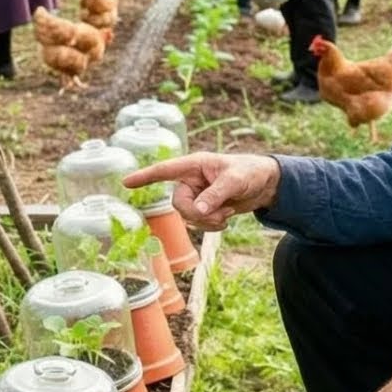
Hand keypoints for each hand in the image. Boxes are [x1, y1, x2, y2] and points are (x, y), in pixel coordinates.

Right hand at [122, 152, 280, 231]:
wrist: (266, 184)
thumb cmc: (251, 172)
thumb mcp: (235, 181)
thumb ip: (215, 195)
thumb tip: (197, 212)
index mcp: (194, 165)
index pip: (164, 170)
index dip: (145, 176)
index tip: (126, 183)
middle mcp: (192, 180)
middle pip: (178, 203)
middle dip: (197, 214)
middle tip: (220, 215)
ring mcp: (197, 195)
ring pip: (188, 216)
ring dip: (207, 222)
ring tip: (227, 214)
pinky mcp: (205, 208)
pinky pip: (198, 223)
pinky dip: (211, 226)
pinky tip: (226, 220)